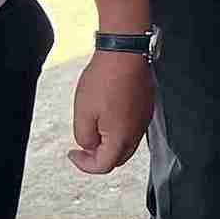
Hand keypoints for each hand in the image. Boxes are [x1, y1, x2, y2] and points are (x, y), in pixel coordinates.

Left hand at [68, 52, 153, 174]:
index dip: (84, 164)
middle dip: (99, 157)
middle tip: (83, 147)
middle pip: (118, 158)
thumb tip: (90, 145)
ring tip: (94, 129)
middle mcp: (137, 132)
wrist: (125, 53)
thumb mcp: (82, 113)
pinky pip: (133, 127)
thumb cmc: (105, 79)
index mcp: (121, 138)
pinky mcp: (146, 107)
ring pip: (127, 144)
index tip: (73, 154)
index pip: (103, 165)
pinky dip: (120, 130)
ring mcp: (144, 119)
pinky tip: (108, 115)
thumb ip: (84, 137)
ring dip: (110, 144)